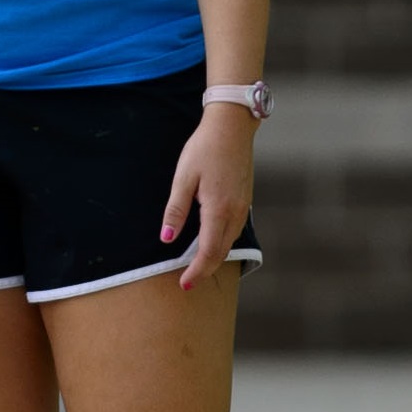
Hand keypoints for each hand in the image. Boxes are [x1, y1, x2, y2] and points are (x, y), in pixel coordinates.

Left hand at [160, 106, 256, 291]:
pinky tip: (210, 241)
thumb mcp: (183, 178)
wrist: (232, 127)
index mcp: (219, 209)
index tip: (184, 285)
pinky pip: (234, 231)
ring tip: (196, 266)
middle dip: (205, 270)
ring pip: (229, 243)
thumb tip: (166, 238)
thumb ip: (176, 210)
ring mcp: (244, 207)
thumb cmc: (205, 148)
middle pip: (222, 252)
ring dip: (214, 257)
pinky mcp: (245, 200)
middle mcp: (236, 213)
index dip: (197, 272)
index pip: (209, 252)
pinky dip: (222, 243)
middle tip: (187, 281)